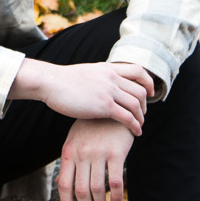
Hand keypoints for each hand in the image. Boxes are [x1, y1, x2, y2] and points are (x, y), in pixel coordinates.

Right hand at [11, 61, 152, 134]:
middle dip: (145, 104)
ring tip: (139, 126)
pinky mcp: (104, 106)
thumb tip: (101, 83)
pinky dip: (135, 125)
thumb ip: (98, 77)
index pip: (138, 70)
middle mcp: (112, 78)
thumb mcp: (86, 72)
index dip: (148, 81)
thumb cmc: (62, 81)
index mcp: (108, 68)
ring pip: (136, 104)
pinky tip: (135, 132)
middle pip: (140, 90)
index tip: (149, 92)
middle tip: (142, 114)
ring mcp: (109, 91)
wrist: (50, 82)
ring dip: (141, 117)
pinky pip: (127, 117)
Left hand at [57, 118, 134, 200]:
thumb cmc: (92, 127)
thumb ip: (69, 161)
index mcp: (69, 152)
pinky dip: (115, 196)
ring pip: (97, 189)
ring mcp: (98, 153)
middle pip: (80, 191)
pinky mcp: (116, 153)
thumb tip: (61, 184)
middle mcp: (81, 154)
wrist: (111, 107)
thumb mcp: (75, 140)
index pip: (63, 184)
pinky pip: (115, 181)